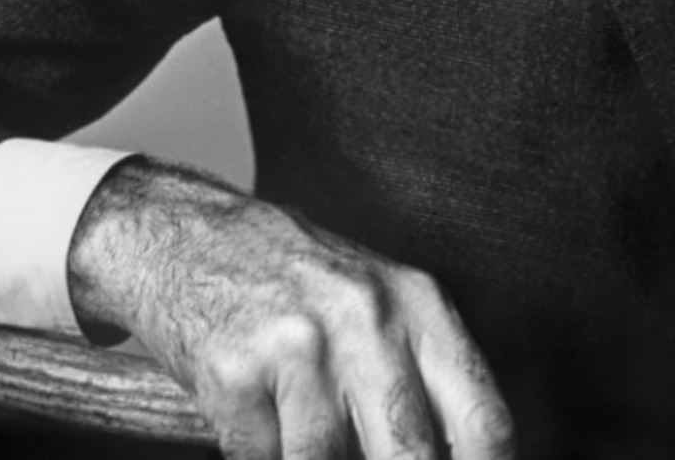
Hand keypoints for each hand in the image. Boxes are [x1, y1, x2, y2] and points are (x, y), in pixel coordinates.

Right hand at [67, 158, 513, 459]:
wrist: (190, 238)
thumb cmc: (299, 285)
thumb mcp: (381, 307)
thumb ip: (421, 380)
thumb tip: (459, 455)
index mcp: (419, 305)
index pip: (483, 419)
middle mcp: (369, 318)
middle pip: (412, 452)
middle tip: (372, 458)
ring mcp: (302, 344)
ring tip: (306, 431)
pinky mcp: (237, 372)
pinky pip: (262, 458)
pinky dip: (263, 454)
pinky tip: (261, 423)